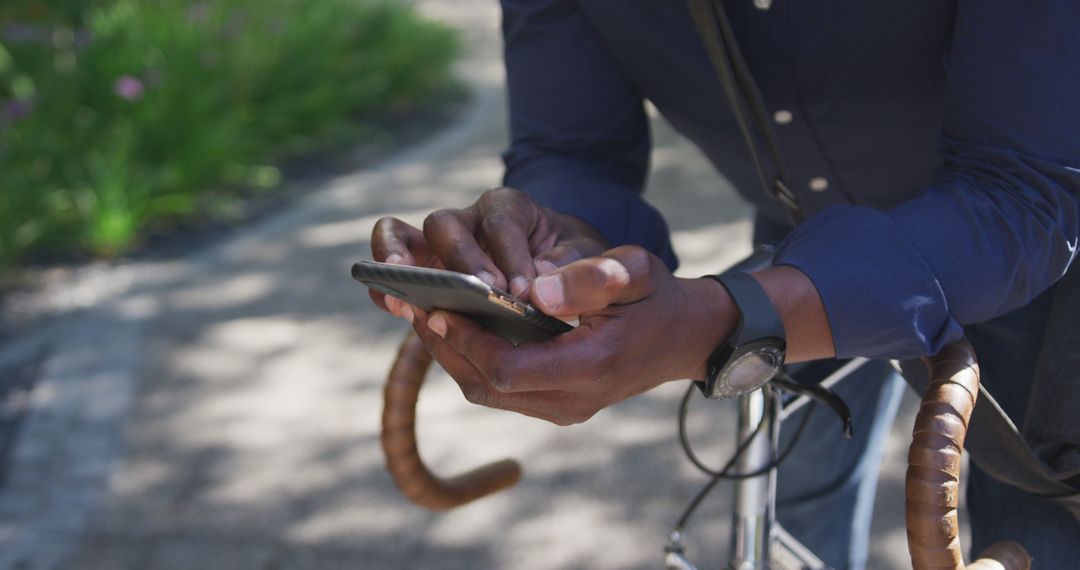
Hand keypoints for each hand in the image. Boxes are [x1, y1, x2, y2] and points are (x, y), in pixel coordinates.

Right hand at [369, 187, 606, 315]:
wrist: (562, 272)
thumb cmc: (574, 262)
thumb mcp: (590, 258)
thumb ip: (576, 267)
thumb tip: (540, 285)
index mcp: (510, 208)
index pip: (502, 223)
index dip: (509, 256)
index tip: (522, 292)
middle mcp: (468, 220)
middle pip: (445, 224)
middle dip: (462, 261)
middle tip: (482, 295)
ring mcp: (438, 245)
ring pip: (403, 237)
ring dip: (403, 266)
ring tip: (408, 299)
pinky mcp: (422, 270)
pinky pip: (393, 270)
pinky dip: (387, 286)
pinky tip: (398, 309)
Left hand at [405, 246, 736, 424]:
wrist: (686, 339)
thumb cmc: (656, 299)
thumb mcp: (635, 273)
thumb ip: (591, 279)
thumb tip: (536, 289)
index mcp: (591, 366)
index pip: (510, 368)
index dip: (468, 341)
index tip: (438, 307)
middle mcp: (573, 400)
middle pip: (487, 387)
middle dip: (446, 347)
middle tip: (413, 306)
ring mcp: (564, 408)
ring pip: (488, 392)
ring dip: (452, 356)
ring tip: (423, 315)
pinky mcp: (557, 404)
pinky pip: (501, 390)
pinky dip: (472, 360)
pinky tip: (455, 328)